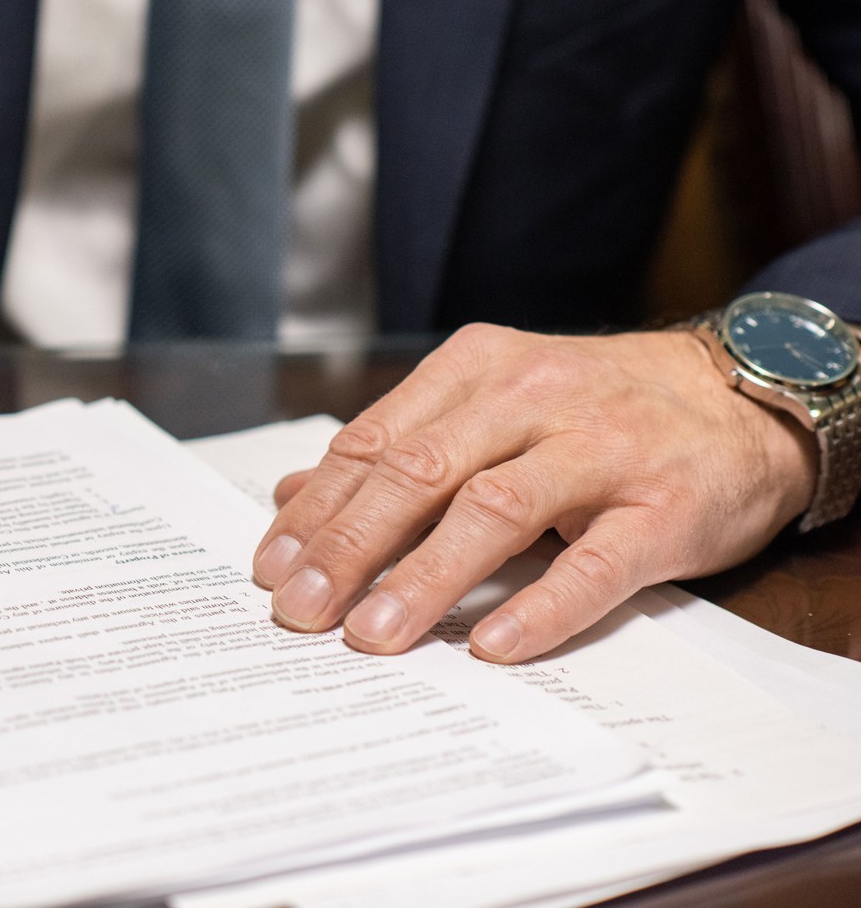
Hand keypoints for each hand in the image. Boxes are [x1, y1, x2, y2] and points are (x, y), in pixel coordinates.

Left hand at [251, 324, 816, 662]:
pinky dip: (540, 606)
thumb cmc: (595, 410)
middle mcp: (534, 396)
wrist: (743, 397)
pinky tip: (491, 645)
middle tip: (300, 609)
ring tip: (371, 633)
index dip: (318, 509)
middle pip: (420, 472)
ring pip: (494, 510)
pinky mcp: (666, 507)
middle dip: (350, 545)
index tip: (270, 567)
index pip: (376, 441)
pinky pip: (594, 563)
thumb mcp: (490, 407)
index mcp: (477, 367)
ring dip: (425, 577)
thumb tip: (291, 495)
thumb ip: (396, 447)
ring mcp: (604, 449)